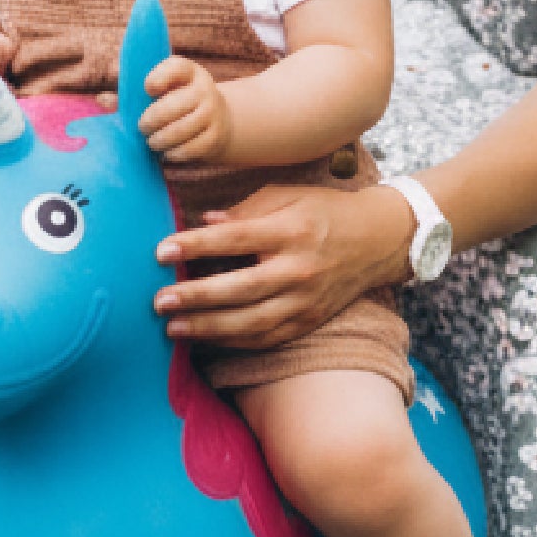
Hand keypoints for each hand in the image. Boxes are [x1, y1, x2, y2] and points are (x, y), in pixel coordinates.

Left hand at [138, 56, 233, 164]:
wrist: (219, 122)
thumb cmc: (177, 104)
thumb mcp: (162, 92)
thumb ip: (132, 95)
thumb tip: (103, 100)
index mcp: (188, 72)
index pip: (176, 68)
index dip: (158, 78)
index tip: (147, 89)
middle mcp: (204, 89)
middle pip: (172, 106)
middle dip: (150, 121)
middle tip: (142, 127)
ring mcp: (212, 113)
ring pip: (179, 130)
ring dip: (159, 140)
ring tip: (152, 141)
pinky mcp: (215, 137)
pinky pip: (189, 149)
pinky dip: (173, 153)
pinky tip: (167, 152)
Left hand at [151, 182, 415, 348]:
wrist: (378, 239)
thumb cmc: (324, 210)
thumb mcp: (287, 195)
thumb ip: (245, 209)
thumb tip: (204, 223)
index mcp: (291, 230)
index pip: (234, 239)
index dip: (195, 245)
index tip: (161, 252)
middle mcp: (299, 269)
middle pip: (239, 288)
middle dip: (195, 296)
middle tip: (158, 300)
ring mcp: (305, 300)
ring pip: (251, 322)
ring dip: (208, 327)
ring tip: (172, 327)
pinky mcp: (308, 321)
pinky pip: (266, 337)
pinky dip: (233, 341)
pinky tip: (205, 338)